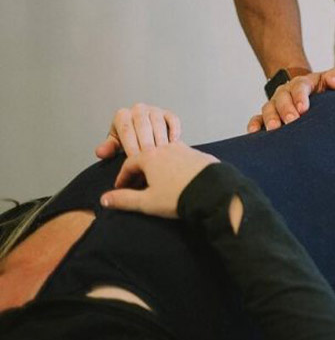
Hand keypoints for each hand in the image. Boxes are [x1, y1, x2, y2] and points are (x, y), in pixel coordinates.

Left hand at [95, 103, 181, 158]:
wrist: (144, 136)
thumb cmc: (129, 142)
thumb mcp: (117, 145)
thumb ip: (109, 149)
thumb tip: (100, 152)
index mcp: (122, 115)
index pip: (126, 130)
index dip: (130, 145)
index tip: (134, 158)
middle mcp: (138, 109)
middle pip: (142, 126)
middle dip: (146, 143)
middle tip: (149, 158)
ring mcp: (154, 110)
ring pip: (158, 123)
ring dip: (160, 139)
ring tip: (161, 154)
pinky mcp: (168, 114)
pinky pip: (172, 120)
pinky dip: (174, 131)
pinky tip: (173, 143)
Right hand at [100, 143, 219, 218]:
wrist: (213, 192)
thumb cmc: (178, 196)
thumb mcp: (147, 202)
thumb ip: (124, 200)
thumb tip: (104, 200)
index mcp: (150, 157)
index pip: (129, 164)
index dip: (123, 177)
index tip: (121, 188)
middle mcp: (167, 148)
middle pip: (147, 157)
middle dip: (140, 171)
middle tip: (138, 186)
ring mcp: (185, 150)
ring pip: (165, 156)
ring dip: (158, 167)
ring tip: (158, 182)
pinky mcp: (199, 155)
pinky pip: (182, 158)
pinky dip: (175, 167)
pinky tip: (178, 179)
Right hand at [247, 67, 334, 132]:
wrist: (306, 92)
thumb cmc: (320, 89)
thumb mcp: (329, 79)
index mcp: (301, 84)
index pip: (300, 87)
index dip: (300, 97)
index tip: (303, 108)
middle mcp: (286, 93)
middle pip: (282, 98)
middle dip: (286, 110)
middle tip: (291, 121)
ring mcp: (275, 104)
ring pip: (269, 108)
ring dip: (271, 118)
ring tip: (274, 129)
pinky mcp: (268, 115)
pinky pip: (257, 118)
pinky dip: (254, 124)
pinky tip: (254, 133)